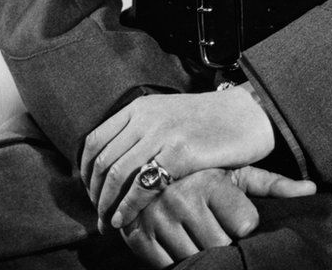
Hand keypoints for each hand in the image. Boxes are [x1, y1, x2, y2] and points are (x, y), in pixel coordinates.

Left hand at [80, 88, 275, 229]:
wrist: (247, 114)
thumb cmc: (209, 120)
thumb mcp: (167, 114)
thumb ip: (142, 130)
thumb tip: (116, 158)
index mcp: (139, 108)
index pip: (94, 140)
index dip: (85, 172)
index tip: (89, 191)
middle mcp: (145, 118)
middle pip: (102, 161)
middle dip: (94, 194)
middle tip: (97, 215)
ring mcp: (162, 134)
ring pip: (116, 175)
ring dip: (106, 205)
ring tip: (107, 223)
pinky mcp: (179, 153)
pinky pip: (142, 186)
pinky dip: (127, 207)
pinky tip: (125, 220)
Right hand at [121, 165, 316, 267]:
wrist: (144, 164)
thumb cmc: (203, 171)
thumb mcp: (235, 172)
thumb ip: (273, 184)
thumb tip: (313, 190)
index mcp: (210, 181)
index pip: (246, 224)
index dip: (243, 225)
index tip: (234, 215)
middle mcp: (183, 198)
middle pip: (221, 246)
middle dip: (221, 240)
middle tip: (212, 223)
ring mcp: (158, 218)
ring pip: (195, 258)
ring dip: (197, 250)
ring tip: (195, 229)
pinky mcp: (138, 235)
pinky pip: (167, 266)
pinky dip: (174, 259)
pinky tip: (177, 239)